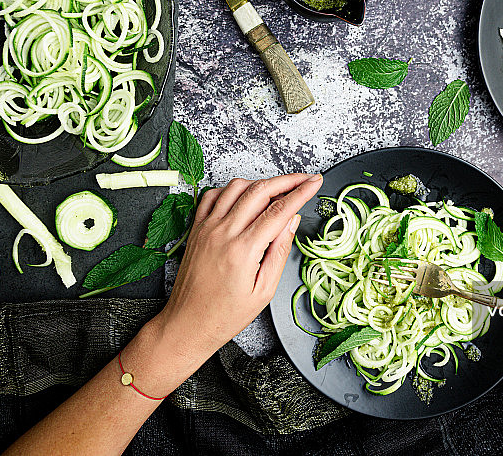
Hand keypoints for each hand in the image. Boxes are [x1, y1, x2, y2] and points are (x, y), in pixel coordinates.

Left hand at [157, 173, 322, 358]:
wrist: (187, 323)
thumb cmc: (224, 315)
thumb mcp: (263, 291)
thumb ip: (279, 252)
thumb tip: (291, 222)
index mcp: (243, 250)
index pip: (279, 210)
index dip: (301, 192)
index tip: (315, 182)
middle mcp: (222, 233)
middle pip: (260, 190)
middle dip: (287, 180)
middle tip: (305, 179)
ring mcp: (206, 228)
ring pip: (237, 187)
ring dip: (261, 182)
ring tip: (278, 190)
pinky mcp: (196, 228)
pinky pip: (213, 195)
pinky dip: (233, 189)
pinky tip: (245, 196)